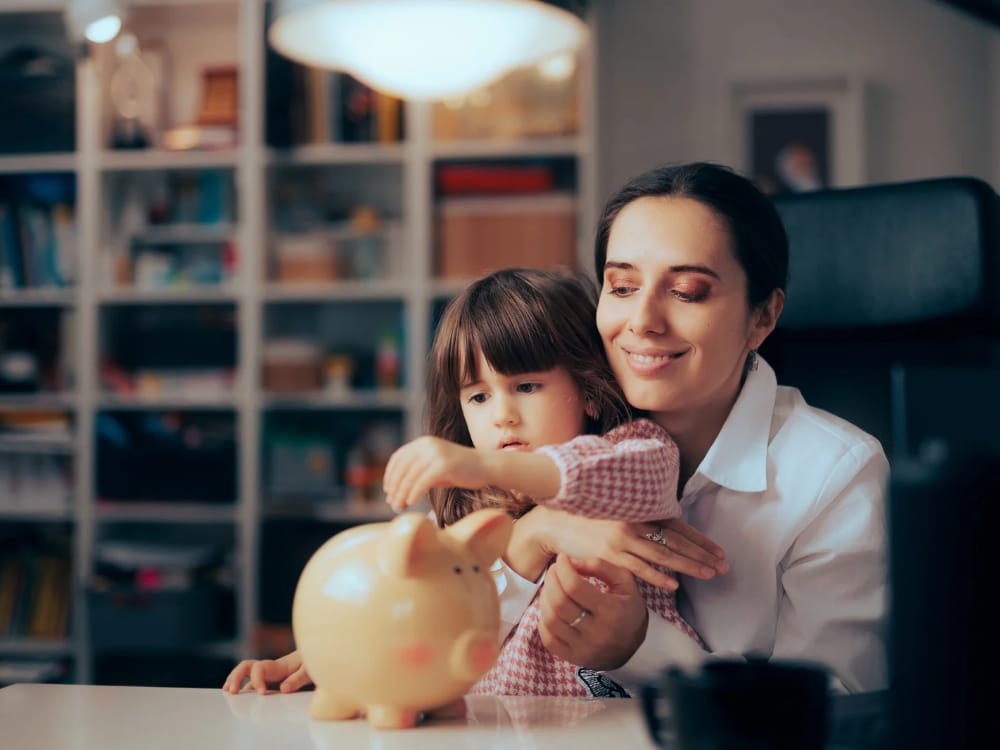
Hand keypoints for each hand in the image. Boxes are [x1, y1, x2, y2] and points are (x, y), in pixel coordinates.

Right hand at [221, 650, 310, 693]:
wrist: (320, 655)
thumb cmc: (315, 661)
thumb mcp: (311, 669)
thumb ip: (298, 678)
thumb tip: (283, 688)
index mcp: (279, 665)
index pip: (259, 668)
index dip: (257, 680)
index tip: (262, 693)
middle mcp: (270, 669)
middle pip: (246, 666)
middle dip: (236, 676)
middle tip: (231, 691)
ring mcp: (269, 675)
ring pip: (246, 674)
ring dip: (235, 681)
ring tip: (227, 692)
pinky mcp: (271, 682)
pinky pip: (253, 684)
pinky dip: (244, 689)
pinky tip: (239, 698)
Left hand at [383, 436, 488, 510]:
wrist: (486, 466)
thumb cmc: (459, 471)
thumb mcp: (434, 468)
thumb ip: (417, 473)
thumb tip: (394, 492)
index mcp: (423, 442)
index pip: (399, 457)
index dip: (390, 474)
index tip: (387, 489)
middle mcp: (428, 445)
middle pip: (402, 467)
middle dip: (394, 487)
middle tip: (391, 502)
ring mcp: (436, 454)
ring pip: (410, 476)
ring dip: (402, 493)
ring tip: (399, 506)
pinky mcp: (444, 465)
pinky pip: (423, 481)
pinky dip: (414, 493)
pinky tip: (411, 502)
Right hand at [515, 507, 726, 590]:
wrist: (554, 523)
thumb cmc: (586, 519)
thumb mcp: (616, 513)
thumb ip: (639, 520)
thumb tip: (663, 530)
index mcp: (638, 511)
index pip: (677, 526)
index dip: (700, 540)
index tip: (720, 552)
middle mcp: (634, 522)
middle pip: (676, 540)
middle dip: (702, 554)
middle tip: (724, 566)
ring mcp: (622, 539)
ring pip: (662, 554)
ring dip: (688, 566)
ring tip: (708, 574)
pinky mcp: (608, 554)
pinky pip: (638, 567)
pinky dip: (657, 576)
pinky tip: (673, 584)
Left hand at [537, 555, 647, 670]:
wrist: (634, 648)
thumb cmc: (628, 608)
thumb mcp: (625, 582)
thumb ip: (601, 566)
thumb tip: (572, 562)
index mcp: (611, 611)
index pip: (575, 587)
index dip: (564, 569)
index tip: (562, 559)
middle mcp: (596, 633)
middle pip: (559, 603)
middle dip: (551, 580)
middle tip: (554, 570)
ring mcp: (583, 648)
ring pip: (550, 620)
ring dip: (545, 597)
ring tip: (551, 586)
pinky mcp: (573, 658)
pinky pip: (548, 638)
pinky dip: (543, 620)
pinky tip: (551, 608)